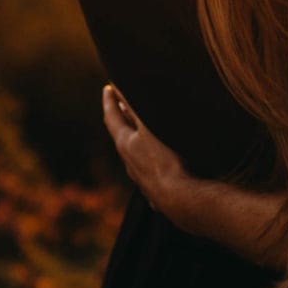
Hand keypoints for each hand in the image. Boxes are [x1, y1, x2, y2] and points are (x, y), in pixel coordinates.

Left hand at [102, 84, 196, 217]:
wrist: (180, 199)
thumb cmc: (166, 161)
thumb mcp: (149, 128)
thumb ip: (134, 108)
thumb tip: (119, 90)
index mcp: (125, 144)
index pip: (112, 118)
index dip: (109, 101)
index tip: (108, 88)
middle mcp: (129, 162)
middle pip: (121, 136)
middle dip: (122, 119)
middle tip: (121, 105)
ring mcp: (141, 178)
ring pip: (134, 155)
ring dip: (136, 140)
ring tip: (142, 129)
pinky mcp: (155, 190)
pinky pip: (149, 170)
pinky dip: (150, 158)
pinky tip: (160, 160)